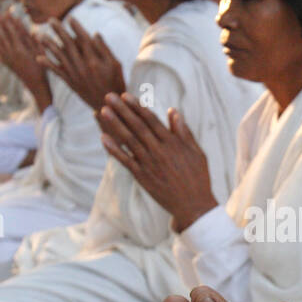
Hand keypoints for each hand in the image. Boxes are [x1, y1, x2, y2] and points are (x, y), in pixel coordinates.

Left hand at [0, 13, 50, 110]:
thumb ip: (34, 42)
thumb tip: (31, 29)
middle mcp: (12, 54)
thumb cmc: (43, 70)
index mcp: (20, 49)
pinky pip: (0, 55)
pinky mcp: (10, 66)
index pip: (12, 32)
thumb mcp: (41, 54)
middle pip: (3, 36)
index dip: (8, 21)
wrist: (37, 87)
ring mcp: (10, 60)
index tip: (5, 12)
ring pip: (0, 44)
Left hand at [39, 17, 125, 109]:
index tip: (70, 18)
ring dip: (49, 45)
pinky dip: (48, 65)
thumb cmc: (115, 83)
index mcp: (94, 60)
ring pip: (59, 57)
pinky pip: (57, 72)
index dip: (76, 28)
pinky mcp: (70, 83)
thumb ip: (104, 49)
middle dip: (59, 31)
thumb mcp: (115, 65)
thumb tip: (94, 34)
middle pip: (68, 45)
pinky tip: (39, 57)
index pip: (83, 40)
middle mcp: (82, 66)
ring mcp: (75, 75)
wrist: (108, 105)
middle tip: (51, 20)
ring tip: (40, 35)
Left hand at [97, 91, 215, 230]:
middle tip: (109, 96)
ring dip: (115, 125)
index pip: (151, 120)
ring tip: (103, 111)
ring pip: (129, 140)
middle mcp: (159, 151)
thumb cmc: (198, 177)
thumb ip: (183, 131)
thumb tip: (173, 111)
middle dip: (123, 110)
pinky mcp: (142, 176)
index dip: (138, 107)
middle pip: (137, 126)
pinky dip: (114, 149)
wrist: (193, 205)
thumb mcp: (196, 152)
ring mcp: (149, 164)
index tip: (126, 96)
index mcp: (173, 143)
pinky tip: (103, 138)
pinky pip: (125, 160)